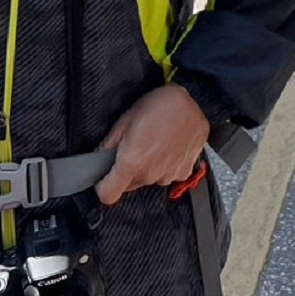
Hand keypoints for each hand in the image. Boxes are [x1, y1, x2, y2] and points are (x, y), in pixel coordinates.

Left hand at [96, 85, 211, 205]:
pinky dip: (165, 165)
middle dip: (126, 171)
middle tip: (133, 146)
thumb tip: (98, 157)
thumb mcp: (125, 120)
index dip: (102, 186)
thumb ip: (108, 145)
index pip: (108, 195)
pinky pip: (167, 175)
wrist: (197, 100)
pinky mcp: (184, 172)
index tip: (104, 177)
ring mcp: (169, 175)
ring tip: (154, 142)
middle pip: (129, 185)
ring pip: (149, 179)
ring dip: (148, 166)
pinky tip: (168, 146)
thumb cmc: (162, 105)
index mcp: (132, 162)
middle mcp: (151, 174)